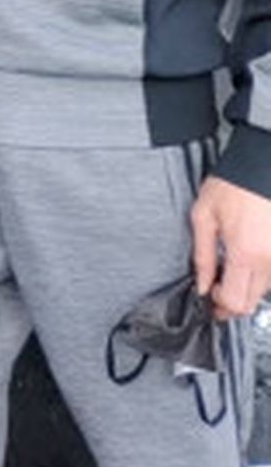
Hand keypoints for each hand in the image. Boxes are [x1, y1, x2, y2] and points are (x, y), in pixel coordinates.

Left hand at [191, 174, 270, 319]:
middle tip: (218, 289)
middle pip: (251, 302)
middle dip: (232, 300)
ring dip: (247, 286)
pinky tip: (248, 255)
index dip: (218, 303)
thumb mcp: (204, 215)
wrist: (262, 163)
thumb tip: (202, 284)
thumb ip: (202, 255)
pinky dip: (260, 272)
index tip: (210, 293)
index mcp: (244, 253)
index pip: (234, 301)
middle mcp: (268, 260)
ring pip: (264, 290)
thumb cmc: (233, 183)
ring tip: (233, 265)